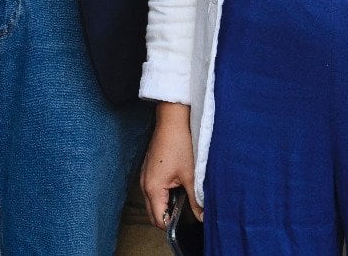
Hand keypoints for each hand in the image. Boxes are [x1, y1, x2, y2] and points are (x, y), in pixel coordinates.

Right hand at [140, 101, 200, 228]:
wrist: (171, 121)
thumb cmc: (179, 144)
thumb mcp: (191, 176)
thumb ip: (195, 201)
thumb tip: (202, 217)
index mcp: (152, 188)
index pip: (159, 220)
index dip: (173, 226)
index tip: (187, 223)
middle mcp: (144, 184)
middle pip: (153, 213)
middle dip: (168, 218)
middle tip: (187, 215)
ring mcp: (144, 176)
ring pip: (153, 202)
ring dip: (166, 206)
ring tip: (184, 201)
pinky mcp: (148, 170)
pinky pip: (153, 190)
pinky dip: (163, 195)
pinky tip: (177, 188)